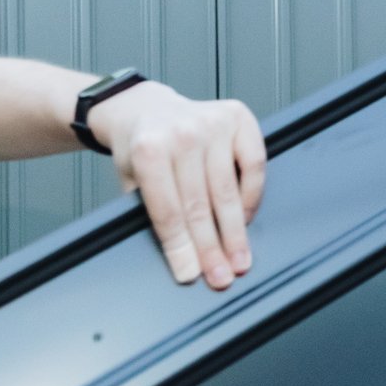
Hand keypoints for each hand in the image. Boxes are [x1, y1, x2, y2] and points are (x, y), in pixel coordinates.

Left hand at [86, 83, 267, 289]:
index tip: (190, 274)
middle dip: (211, 248)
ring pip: (227, 191)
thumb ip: (149, 211)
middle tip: (221, 277)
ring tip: (239, 259)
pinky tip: (246, 217)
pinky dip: (252, 196)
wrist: (145, 108)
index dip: (181, 247)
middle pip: (200, 205)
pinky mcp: (238, 117)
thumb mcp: (130, 180)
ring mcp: (212, 123)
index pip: (168, 210)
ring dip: (235, 232)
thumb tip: (182, 256)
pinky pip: (254, 165)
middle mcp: (182, 133)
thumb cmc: (140, 148)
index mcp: (148, 149)